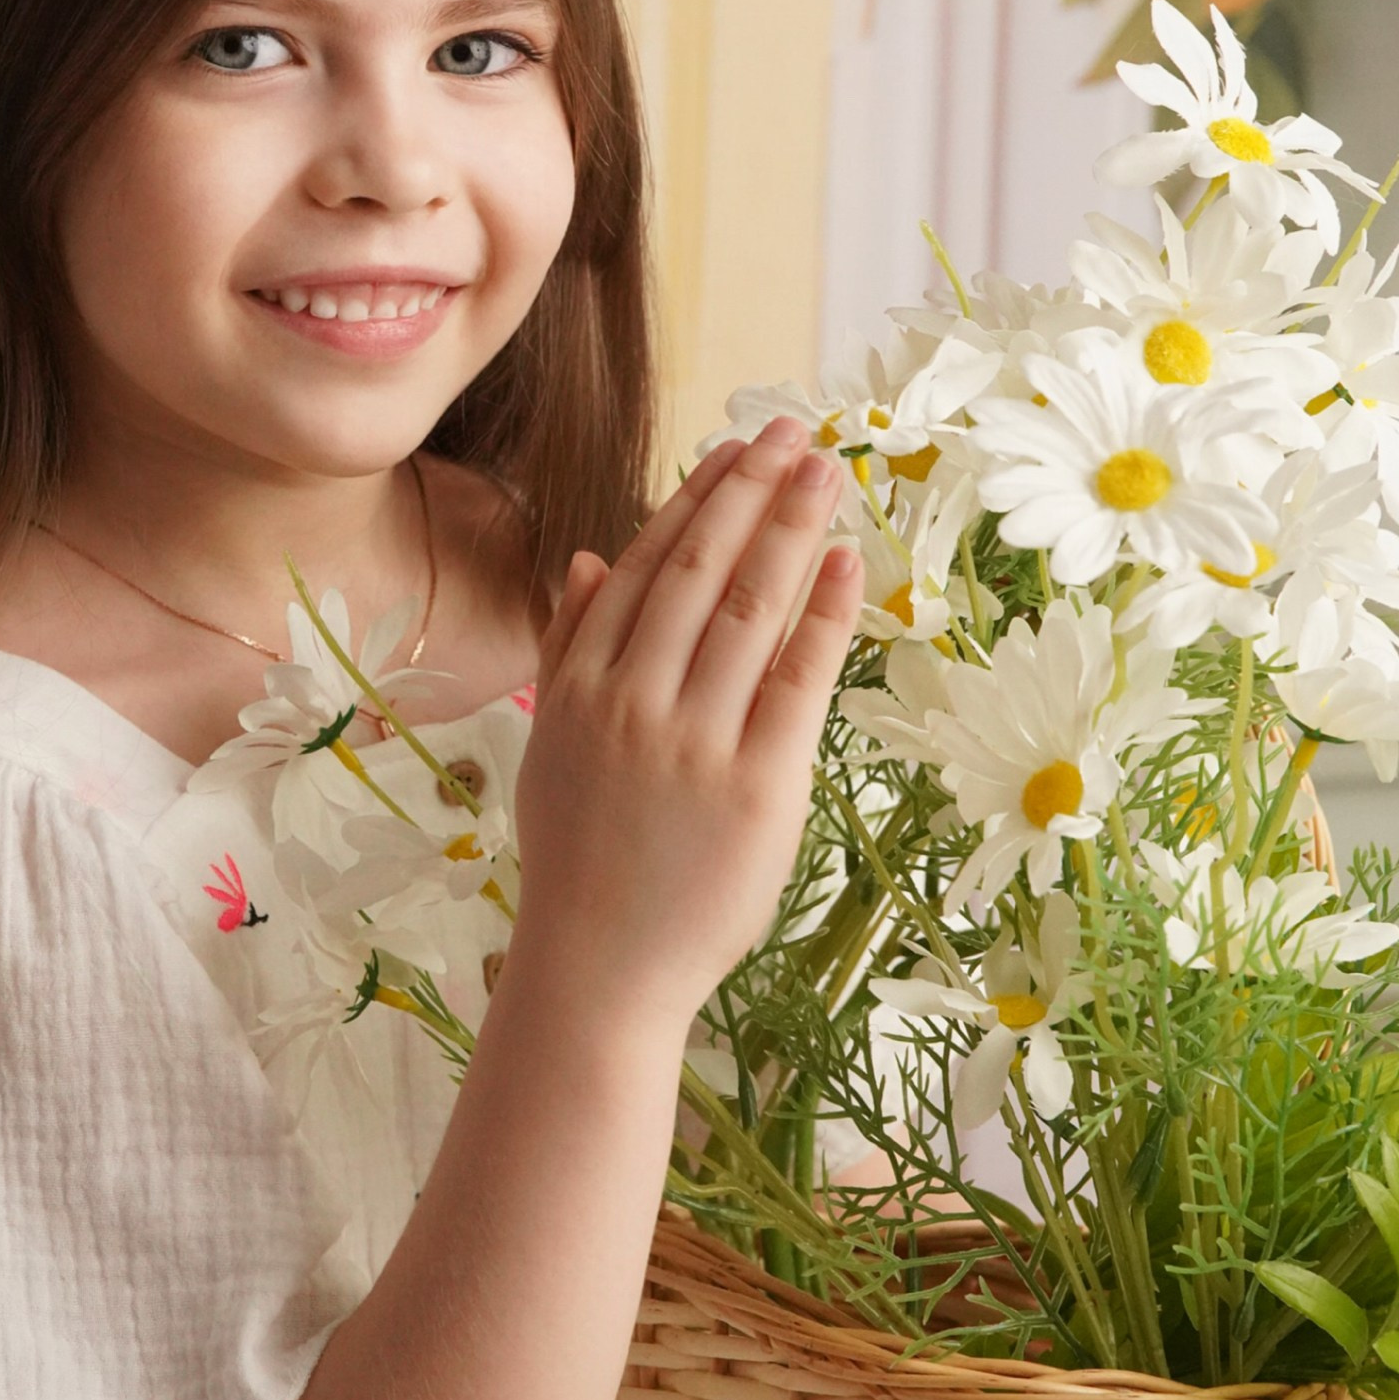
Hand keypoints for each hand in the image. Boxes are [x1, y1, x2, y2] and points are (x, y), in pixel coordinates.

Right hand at [508, 417, 858, 1031]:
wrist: (597, 969)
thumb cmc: (580, 860)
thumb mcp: (554, 746)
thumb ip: (568, 649)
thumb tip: (588, 558)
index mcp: (579, 687)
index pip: (642, 568)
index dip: (694, 501)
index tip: (734, 447)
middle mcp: (632, 702)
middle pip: (698, 572)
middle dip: (749, 492)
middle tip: (794, 430)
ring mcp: (693, 743)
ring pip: (747, 611)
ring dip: (790, 531)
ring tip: (826, 473)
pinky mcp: (755, 786)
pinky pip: (796, 681)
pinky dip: (823, 616)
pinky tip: (845, 564)